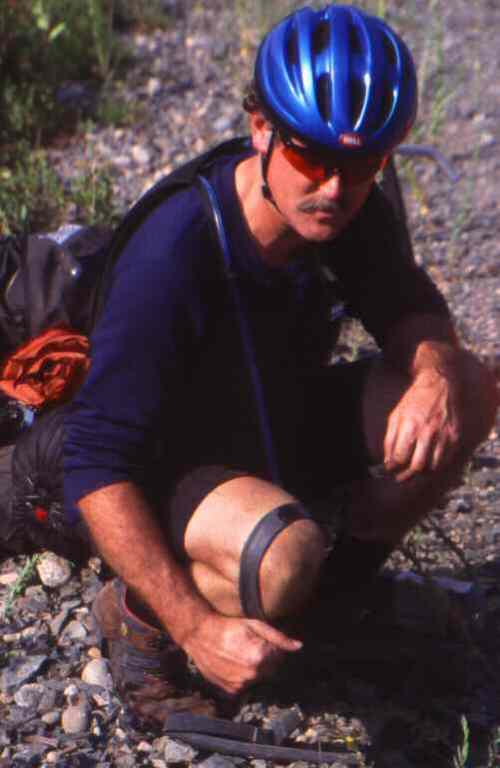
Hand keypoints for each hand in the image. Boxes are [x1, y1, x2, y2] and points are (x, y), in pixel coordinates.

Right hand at [182, 612, 301, 694]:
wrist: (200, 634)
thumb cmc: (228, 626)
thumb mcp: (255, 625)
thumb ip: (279, 638)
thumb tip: (298, 647)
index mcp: (261, 657)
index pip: (280, 658)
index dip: (273, 648)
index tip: (261, 641)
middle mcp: (252, 674)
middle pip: (270, 670)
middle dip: (265, 660)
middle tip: (250, 647)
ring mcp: (241, 684)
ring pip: (258, 679)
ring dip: (254, 670)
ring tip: (239, 654)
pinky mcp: (230, 690)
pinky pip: (244, 686)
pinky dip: (242, 677)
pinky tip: (233, 664)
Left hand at [384, 367, 461, 481]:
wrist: (438, 385)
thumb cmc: (413, 402)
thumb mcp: (395, 416)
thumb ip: (389, 440)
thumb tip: (388, 462)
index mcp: (410, 426)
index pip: (400, 457)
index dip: (392, 466)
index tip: (390, 468)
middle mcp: (428, 432)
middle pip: (417, 466)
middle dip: (406, 476)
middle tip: (400, 478)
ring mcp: (444, 435)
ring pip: (432, 467)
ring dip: (421, 473)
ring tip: (413, 471)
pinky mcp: (455, 436)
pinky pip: (445, 460)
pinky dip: (435, 466)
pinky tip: (427, 463)